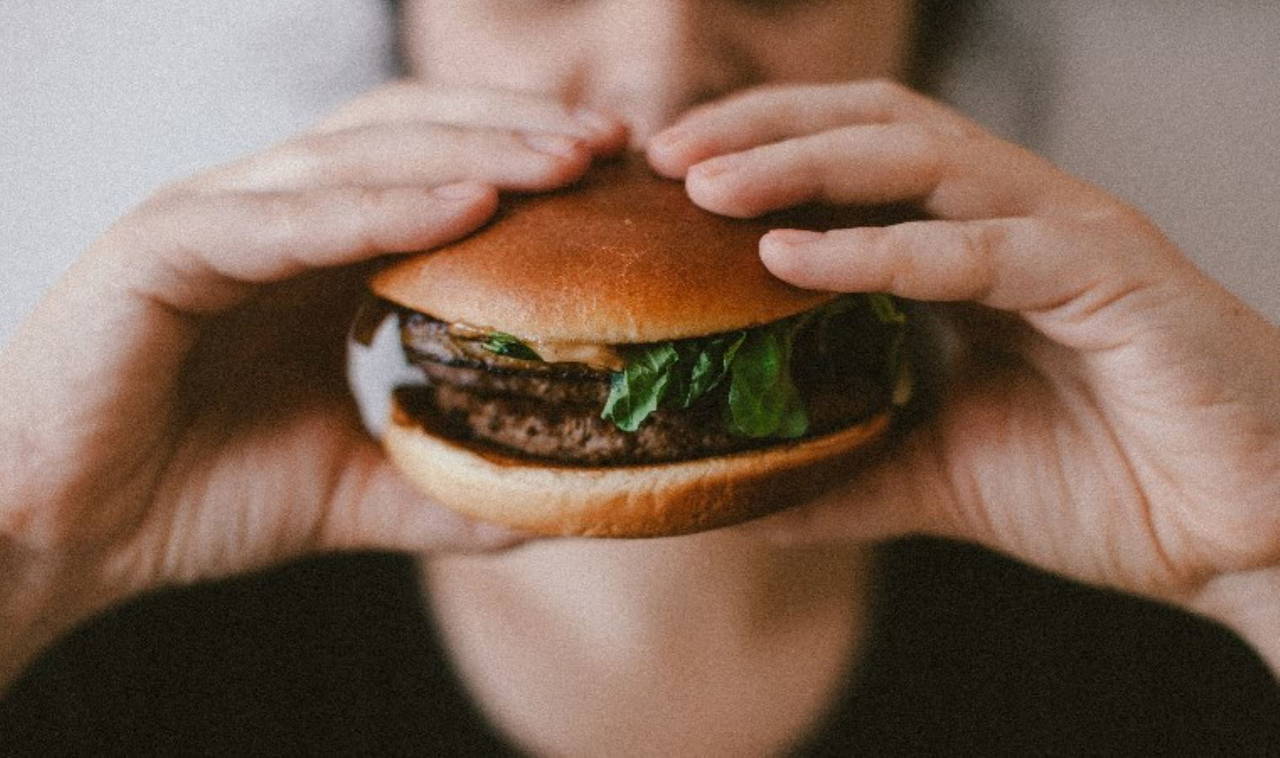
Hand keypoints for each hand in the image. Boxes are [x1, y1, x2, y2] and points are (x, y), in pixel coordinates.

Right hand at [0, 83, 626, 683]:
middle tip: (615, 146)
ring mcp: (214, 219)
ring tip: (567, 161)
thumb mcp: (348, 489)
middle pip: (410, 137)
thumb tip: (544, 504)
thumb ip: (438, 485)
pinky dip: (379, 209)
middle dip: (517, 134)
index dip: (524, 163)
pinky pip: (287, 219)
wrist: (59, 534)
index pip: (433, 171)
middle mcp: (269, 214)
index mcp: (312, 251)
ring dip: (471, 151)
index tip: (618, 179)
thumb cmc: (191, 495)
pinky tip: (466, 209)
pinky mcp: (161, 249)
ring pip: (358, 157)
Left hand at [648, 80, 1279, 646]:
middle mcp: (1014, 217)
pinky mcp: (1111, 277)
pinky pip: (982, 247)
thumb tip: (738, 495)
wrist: (1240, 536)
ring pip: (920, 159)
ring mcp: (1064, 235)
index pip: (851, 160)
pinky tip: (792, 257)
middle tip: (663, 155)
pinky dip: (883, 249)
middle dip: (762, 129)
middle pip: (872, 125)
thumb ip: (843, 470)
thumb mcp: (938, 473)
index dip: (757, 152)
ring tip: (706, 185)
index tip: (662, 180)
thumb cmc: (1105, 485)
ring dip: (803, 163)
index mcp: (973, 246)